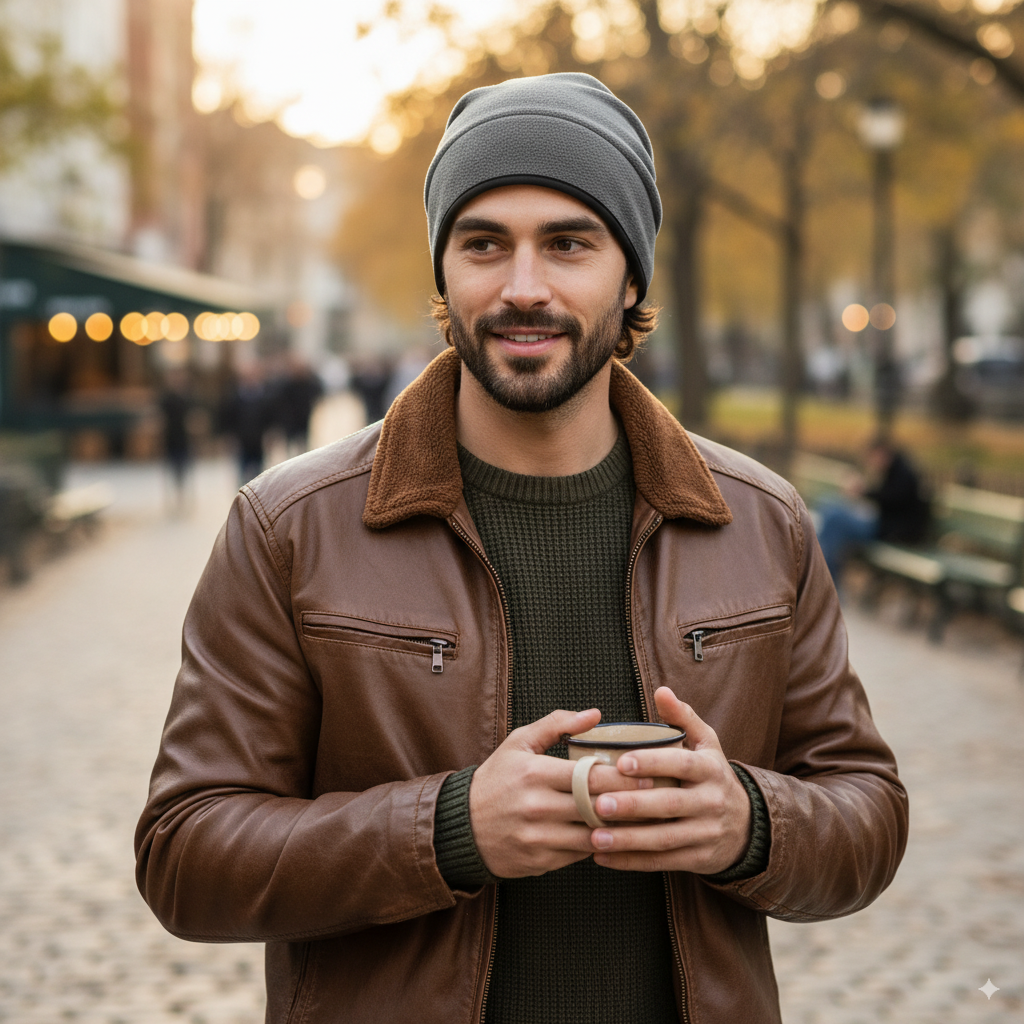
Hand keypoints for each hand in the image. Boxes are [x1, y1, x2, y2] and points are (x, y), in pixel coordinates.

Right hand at [469, 708, 648, 877]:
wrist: (462, 826)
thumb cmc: (497, 779)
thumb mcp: (519, 743)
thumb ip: (557, 725)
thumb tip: (596, 714)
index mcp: (534, 773)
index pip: (590, 776)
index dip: (623, 776)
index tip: (646, 771)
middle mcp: (536, 807)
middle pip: (596, 806)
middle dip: (629, 802)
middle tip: (655, 795)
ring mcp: (538, 838)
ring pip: (593, 835)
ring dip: (619, 828)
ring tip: (643, 817)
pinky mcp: (540, 862)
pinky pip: (580, 855)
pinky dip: (599, 845)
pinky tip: (616, 836)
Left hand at [589, 687, 751, 875]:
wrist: (747, 825)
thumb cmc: (712, 776)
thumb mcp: (706, 744)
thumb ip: (683, 717)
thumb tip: (661, 690)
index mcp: (710, 769)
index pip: (681, 764)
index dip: (653, 763)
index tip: (622, 762)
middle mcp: (711, 801)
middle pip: (670, 804)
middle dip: (633, 805)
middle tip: (598, 803)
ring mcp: (706, 833)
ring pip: (665, 838)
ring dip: (628, 840)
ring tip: (595, 836)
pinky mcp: (698, 859)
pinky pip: (662, 862)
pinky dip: (632, 861)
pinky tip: (603, 857)